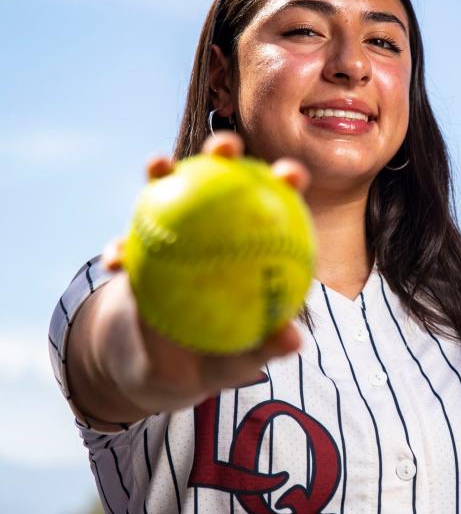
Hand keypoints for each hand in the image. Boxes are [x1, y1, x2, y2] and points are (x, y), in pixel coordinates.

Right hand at [67, 133, 308, 426]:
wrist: (168, 367)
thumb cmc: (217, 359)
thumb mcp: (240, 360)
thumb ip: (265, 348)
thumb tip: (294, 340)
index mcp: (254, 245)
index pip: (278, 203)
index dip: (287, 180)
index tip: (290, 174)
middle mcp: (217, 228)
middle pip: (225, 179)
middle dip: (226, 148)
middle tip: (225, 145)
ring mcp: (178, 233)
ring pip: (171, 193)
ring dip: (163, 172)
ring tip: (156, 166)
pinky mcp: (141, 249)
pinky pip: (128, 241)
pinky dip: (120, 247)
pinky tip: (114, 257)